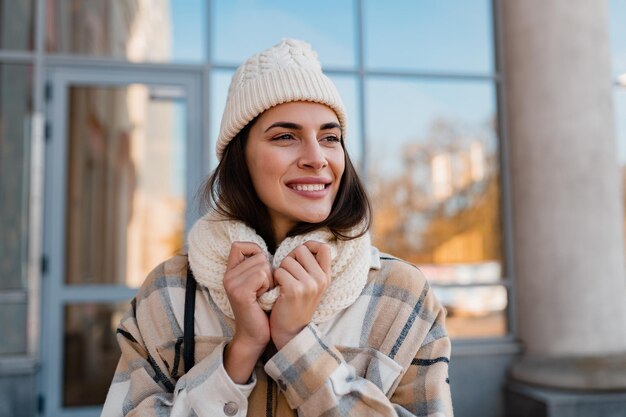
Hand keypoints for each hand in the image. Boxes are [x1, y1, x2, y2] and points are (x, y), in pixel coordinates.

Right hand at [223, 242, 272, 382]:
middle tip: (263, 290)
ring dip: (270, 280)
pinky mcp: (240, 293)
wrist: (255, 335)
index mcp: (230, 272)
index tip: (262, 267)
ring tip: (263, 294)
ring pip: (262, 265)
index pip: (239, 245)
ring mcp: (232, 284)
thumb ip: (256, 266)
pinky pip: (262, 275)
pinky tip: (263, 298)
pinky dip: (268, 286)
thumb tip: (266, 252)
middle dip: (269, 271)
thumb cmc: (262, 308)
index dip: (255, 250)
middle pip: (258, 255)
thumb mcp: (257, 283)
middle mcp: (227, 276)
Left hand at [270, 241, 331, 349]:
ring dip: (280, 270)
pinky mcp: (295, 290)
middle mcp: (321, 279)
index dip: (309, 246)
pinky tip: (277, 291)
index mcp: (326, 276)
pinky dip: (274, 279)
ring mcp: (309, 285)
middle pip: (301, 249)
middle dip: (290, 259)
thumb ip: (310, 267)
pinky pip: (279, 271)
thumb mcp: (311, 286)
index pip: (324, 247)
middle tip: (287, 275)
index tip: (299, 257)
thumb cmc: (295, 305)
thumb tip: (305, 245)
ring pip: (288, 260)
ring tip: (282, 285)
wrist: (291, 332)